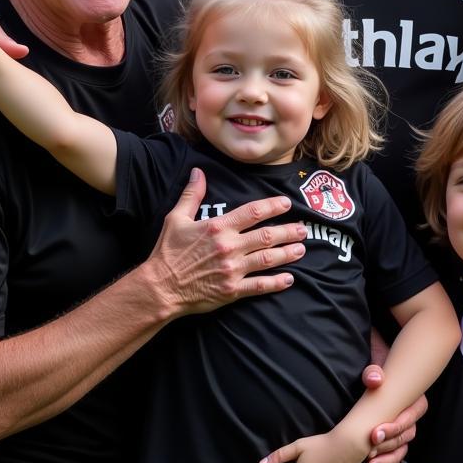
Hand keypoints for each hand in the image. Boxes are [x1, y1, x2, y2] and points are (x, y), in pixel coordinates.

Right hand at [144, 169, 308, 314]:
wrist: (159, 287)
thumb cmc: (167, 252)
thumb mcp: (176, 218)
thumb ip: (191, 195)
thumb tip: (198, 172)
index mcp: (218, 227)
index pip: (253, 212)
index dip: (273, 207)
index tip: (287, 204)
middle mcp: (229, 247)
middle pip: (267, 236)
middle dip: (288, 232)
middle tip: (303, 230)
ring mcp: (232, 270)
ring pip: (268, 259)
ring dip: (287, 254)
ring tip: (301, 249)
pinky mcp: (231, 290)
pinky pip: (259, 286)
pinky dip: (276, 282)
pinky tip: (289, 279)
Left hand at [361, 364, 426, 462]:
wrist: (368, 382)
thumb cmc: (375, 373)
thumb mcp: (372, 369)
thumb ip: (372, 371)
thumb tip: (376, 380)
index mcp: (413, 397)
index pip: (413, 414)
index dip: (398, 425)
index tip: (375, 432)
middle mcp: (410, 414)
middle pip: (407, 433)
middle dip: (388, 440)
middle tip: (370, 443)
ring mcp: (403, 429)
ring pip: (401, 446)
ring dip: (386, 454)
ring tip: (369, 459)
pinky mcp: (394, 440)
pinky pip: (396, 456)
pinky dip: (385, 462)